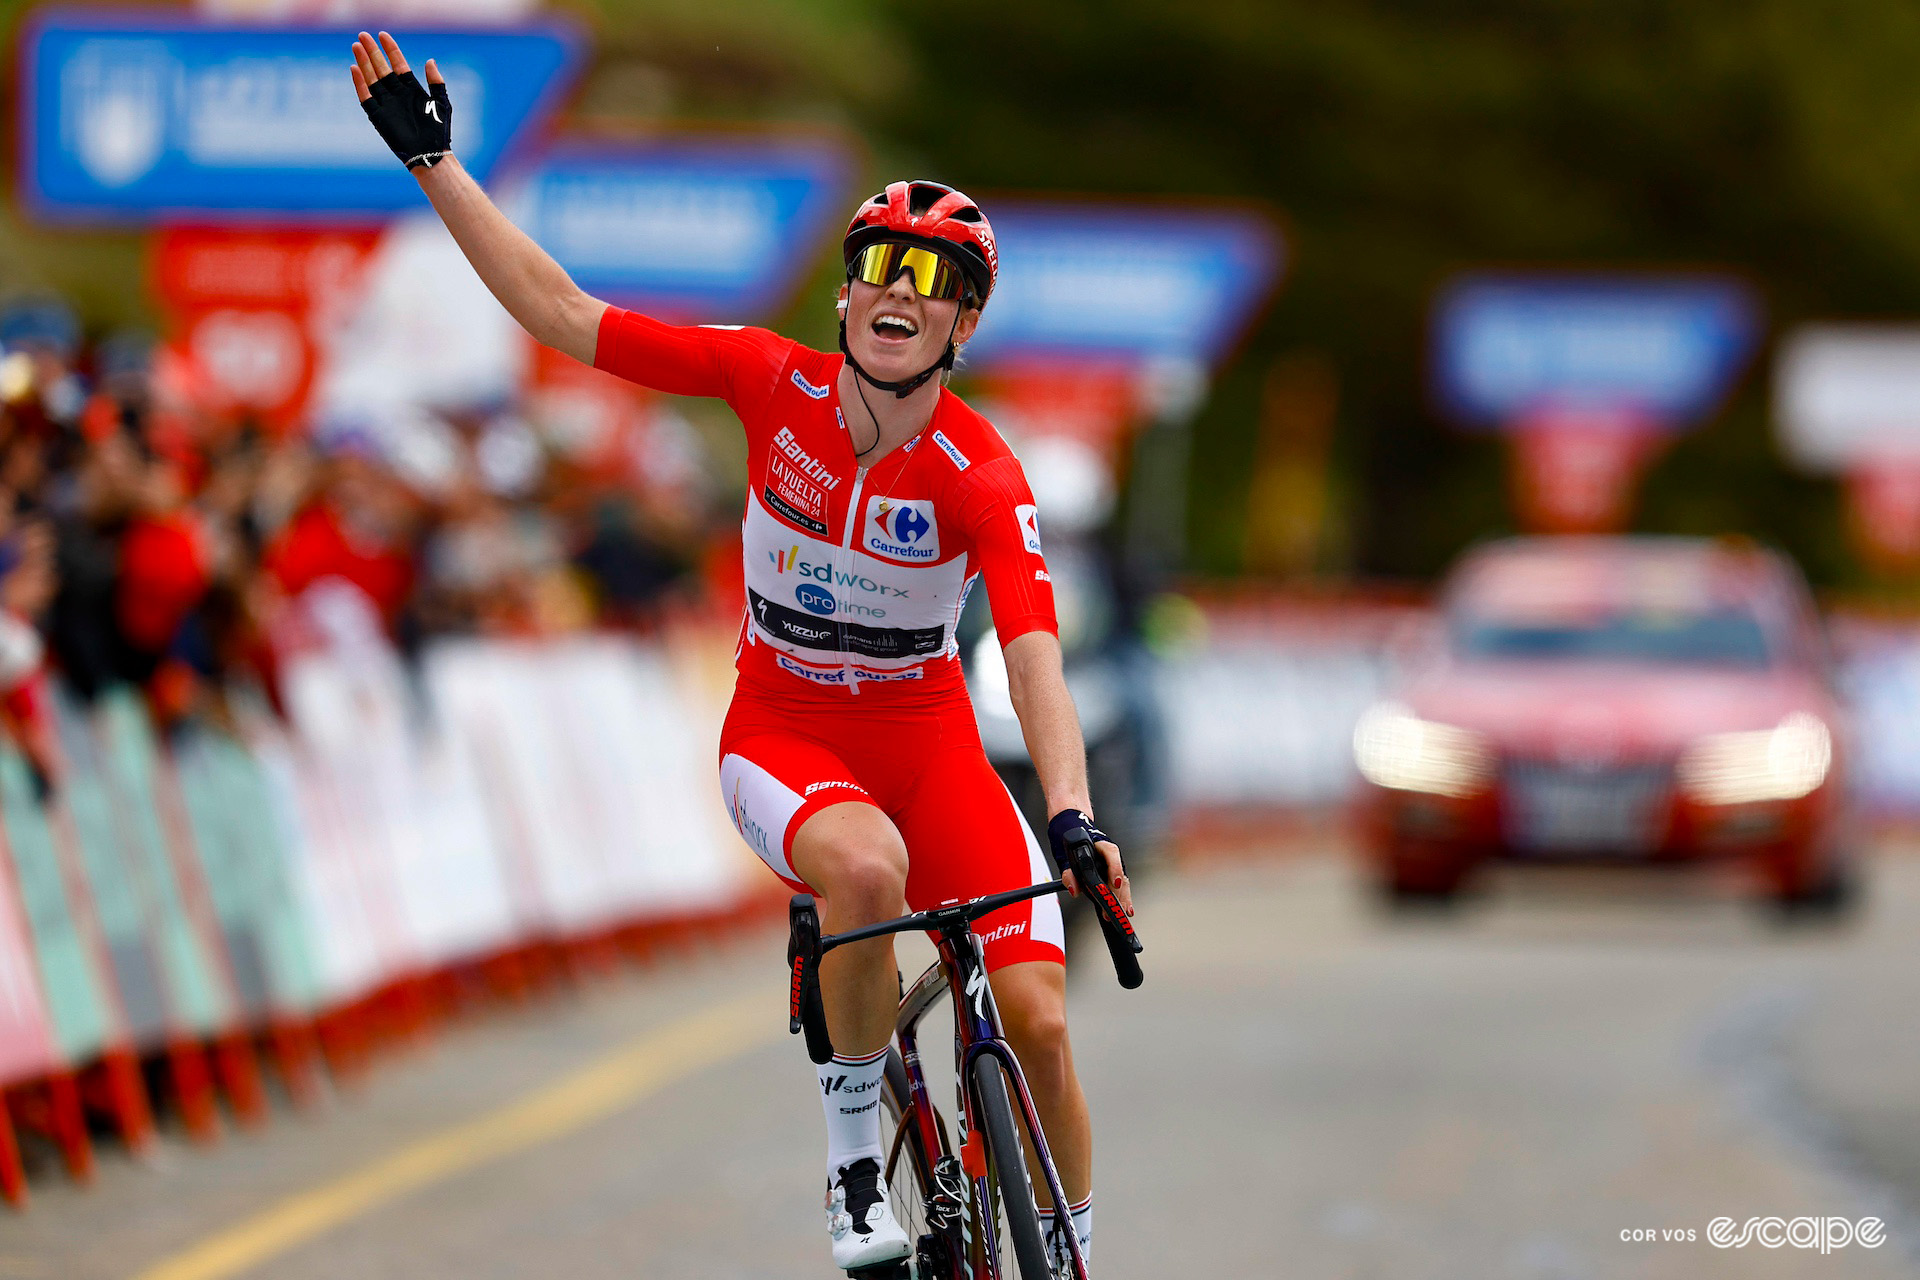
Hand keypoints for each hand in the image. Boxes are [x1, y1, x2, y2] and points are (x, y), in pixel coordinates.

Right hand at [350, 32, 451, 170]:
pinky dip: (360, 84)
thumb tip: (430, 61)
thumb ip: (436, 82)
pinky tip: (354, 69)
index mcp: (411, 89)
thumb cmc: (439, 131)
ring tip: (356, 46)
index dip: (391, 49)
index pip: (398, 64)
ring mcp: (386, 104)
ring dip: (363, 63)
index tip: (383, 35)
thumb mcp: (442, 103)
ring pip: (371, 79)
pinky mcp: (378, 116)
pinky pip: (366, 97)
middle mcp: (397, 94)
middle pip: (381, 68)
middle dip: (372, 52)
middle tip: (363, 35)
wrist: (431, 154)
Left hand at [1062, 838, 1134, 916]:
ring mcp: (1114, 867)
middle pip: (1119, 872)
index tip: (1116, 883)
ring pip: (1123, 882)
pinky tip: (1126, 909)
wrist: (1073, 844)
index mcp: (1100, 846)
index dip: (1115, 868)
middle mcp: (1110, 856)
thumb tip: (1074, 889)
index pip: (1111, 853)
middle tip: (1113, 907)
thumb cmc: (1074, 849)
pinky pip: (1121, 887)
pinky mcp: (1114, 877)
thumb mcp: (1066, 860)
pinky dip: (1123, 899)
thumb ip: (1068, 874)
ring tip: (1122, 912)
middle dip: (1118, 892)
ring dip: (1123, 898)